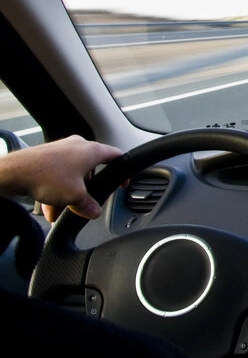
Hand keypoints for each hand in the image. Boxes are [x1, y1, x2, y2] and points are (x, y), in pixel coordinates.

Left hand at [0, 135, 123, 222]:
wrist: (15, 172)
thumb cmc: (47, 175)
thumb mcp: (76, 196)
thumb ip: (89, 205)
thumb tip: (93, 211)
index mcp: (92, 150)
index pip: (116, 156)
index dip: (122, 171)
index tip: (123, 181)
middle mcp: (77, 146)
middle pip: (91, 170)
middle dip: (88, 190)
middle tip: (87, 202)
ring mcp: (60, 150)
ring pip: (72, 174)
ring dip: (69, 193)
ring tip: (63, 210)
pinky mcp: (46, 156)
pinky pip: (57, 175)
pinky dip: (56, 190)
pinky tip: (50, 207)